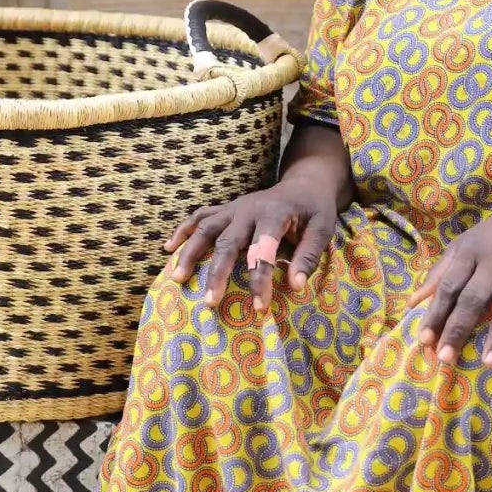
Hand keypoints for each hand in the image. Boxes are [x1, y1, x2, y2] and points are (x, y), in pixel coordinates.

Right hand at [164, 181, 339, 312]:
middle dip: (217, 273)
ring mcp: (234, 208)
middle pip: (228, 242)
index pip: (263, 250)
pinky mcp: (226, 209)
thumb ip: (308, 256)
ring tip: (177, 278)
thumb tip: (296, 286)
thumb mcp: (322, 229)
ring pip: (206, 228)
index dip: (260, 280)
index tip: (259, 307)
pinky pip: (200, 217)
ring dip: (190, 252)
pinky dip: (183, 230)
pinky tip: (169, 248)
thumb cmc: (313, 210)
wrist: (303, 184)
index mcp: (274, 214)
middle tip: (209, 302)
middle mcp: (249, 210)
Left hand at [408, 202, 491, 369]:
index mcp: (469, 253)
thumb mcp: (465, 246)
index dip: (435, 314)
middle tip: (446, 358)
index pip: (448, 286)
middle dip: (458, 329)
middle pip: (473, 298)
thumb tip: (412, 303)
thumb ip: (439, 273)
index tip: (424, 341)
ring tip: (489, 363)